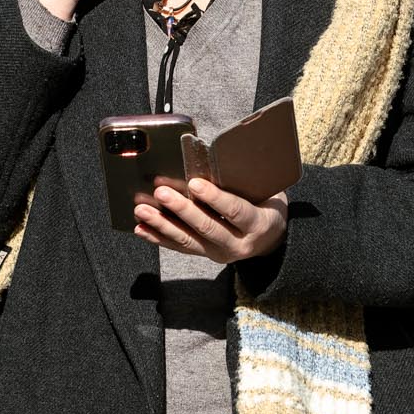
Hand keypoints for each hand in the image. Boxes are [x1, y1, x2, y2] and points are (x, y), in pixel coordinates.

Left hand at [134, 177, 288, 263]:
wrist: (272, 240)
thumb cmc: (268, 206)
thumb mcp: (270, 193)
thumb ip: (249, 182)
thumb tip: (220, 158)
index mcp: (257, 224)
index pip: (234, 211)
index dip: (214, 198)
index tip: (194, 184)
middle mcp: (238, 244)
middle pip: (206, 228)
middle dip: (181, 210)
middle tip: (161, 193)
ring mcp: (219, 252)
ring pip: (188, 241)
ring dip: (162, 225)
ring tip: (142, 210)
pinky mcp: (205, 255)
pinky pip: (180, 248)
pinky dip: (159, 238)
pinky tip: (141, 229)